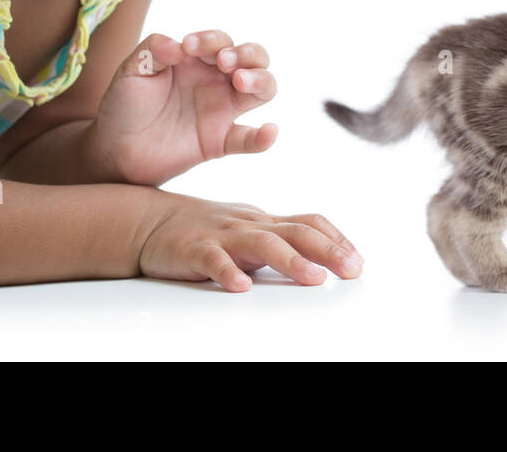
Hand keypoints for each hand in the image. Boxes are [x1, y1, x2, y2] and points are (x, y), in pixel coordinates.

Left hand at [90, 30, 279, 185]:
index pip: (220, 40)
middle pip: (254, 58)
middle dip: (247, 53)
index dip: (211, 39)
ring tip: (241, 81)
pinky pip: (249, 140)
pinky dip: (264, 137)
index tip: (188, 46)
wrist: (114, 147)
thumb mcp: (132, 70)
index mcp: (197, 60)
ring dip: (261, 79)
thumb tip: (179, 45)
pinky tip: (269, 131)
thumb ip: (153, 50)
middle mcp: (216, 81)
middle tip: (222, 61)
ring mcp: (221, 110)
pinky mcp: (219, 141)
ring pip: (263, 89)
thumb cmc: (125, 103)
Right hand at [138, 192, 363, 291]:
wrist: (148, 221)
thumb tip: (322, 260)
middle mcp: (249, 224)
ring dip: (290, 260)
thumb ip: (278, 241)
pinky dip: (228, 272)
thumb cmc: (203, 230)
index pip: (308, 222)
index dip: (336, 239)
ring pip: (261, 243)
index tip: (358, 261)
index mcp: (263, 220)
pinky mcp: (193, 250)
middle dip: (328, 250)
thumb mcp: (247, 230)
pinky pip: (213, 260)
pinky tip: (241, 287)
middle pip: (295, 231)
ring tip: (314, 278)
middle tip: (352, 270)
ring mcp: (222, 235)